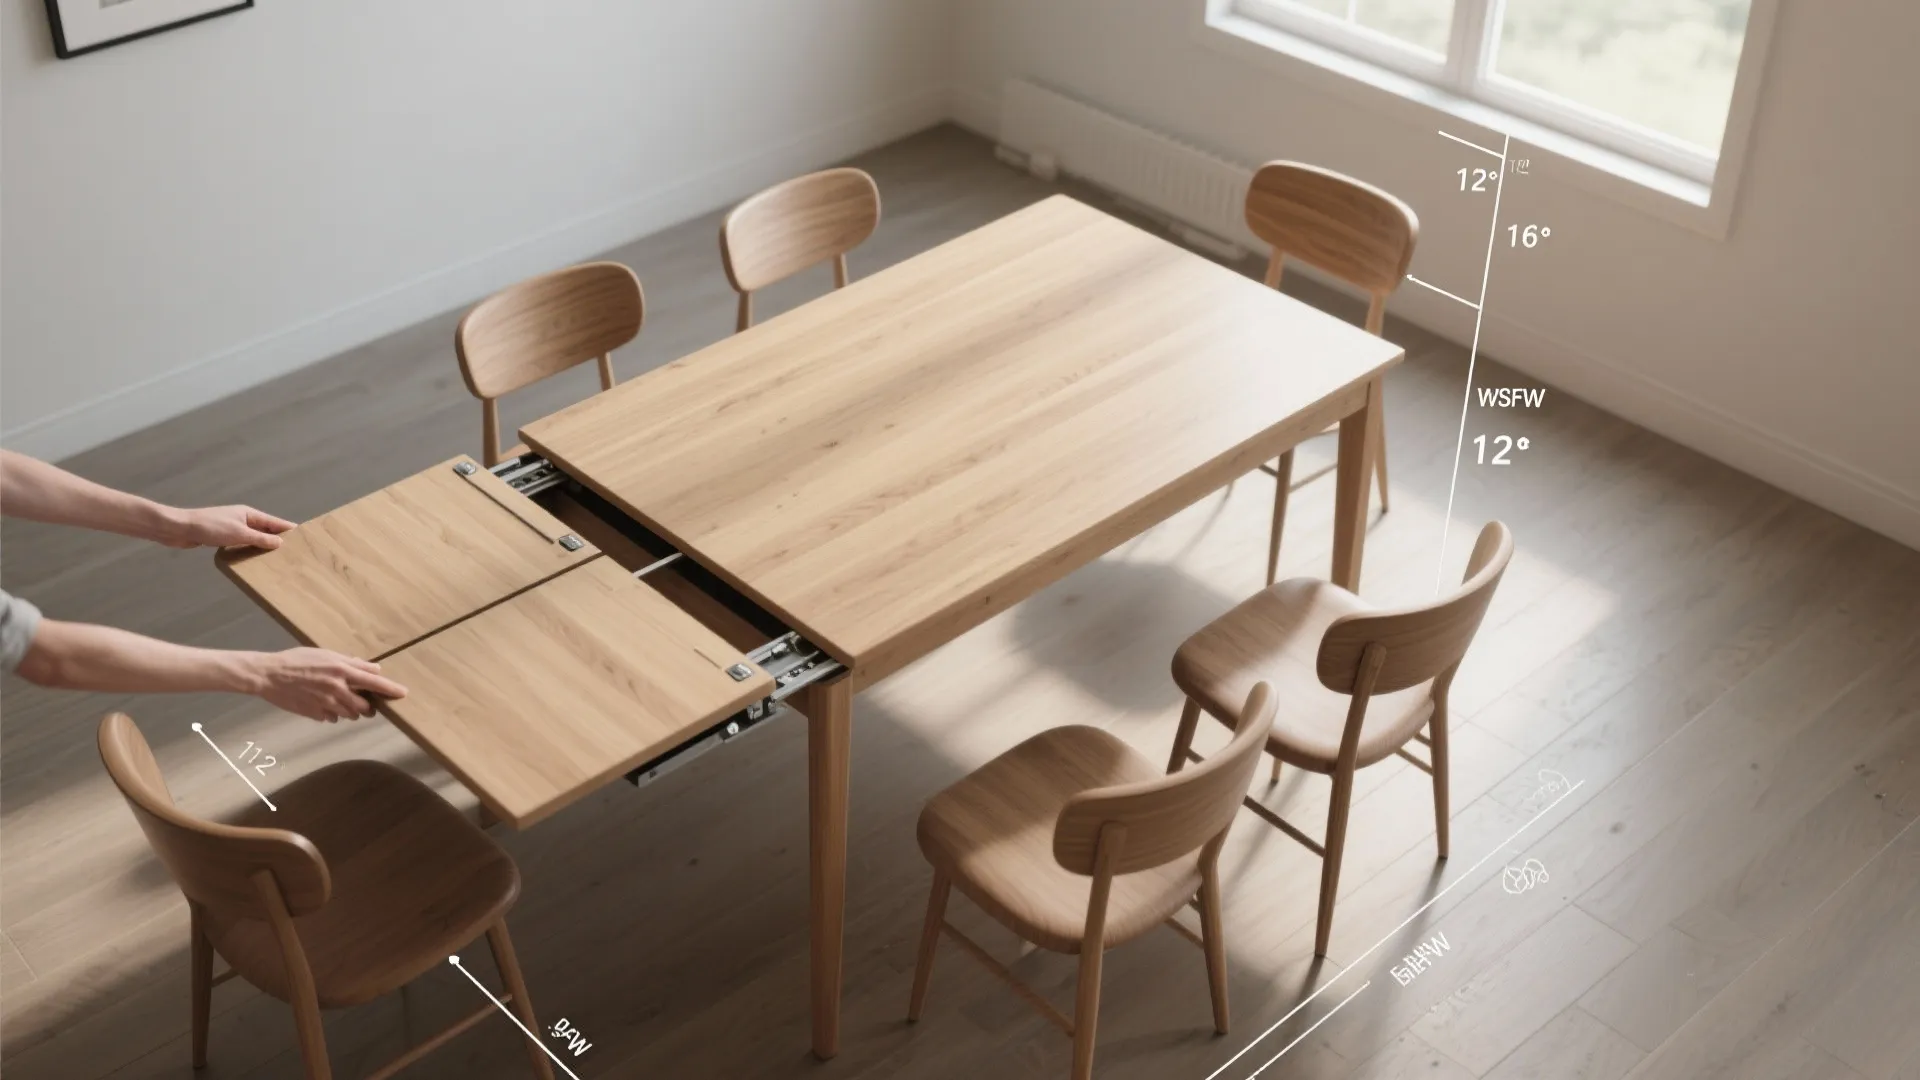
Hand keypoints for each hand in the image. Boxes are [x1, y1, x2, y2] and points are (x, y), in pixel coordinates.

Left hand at [163, 505, 295, 549]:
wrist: (179, 528)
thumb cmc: (209, 527)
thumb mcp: (238, 533)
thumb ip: (260, 538)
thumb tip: (280, 542)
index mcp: (249, 514)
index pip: (275, 522)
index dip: (289, 529)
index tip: (304, 537)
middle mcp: (242, 519)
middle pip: (266, 530)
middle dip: (278, 540)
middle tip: (292, 553)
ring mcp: (232, 528)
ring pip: (253, 538)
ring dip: (262, 547)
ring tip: (276, 559)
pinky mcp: (222, 537)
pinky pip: (241, 544)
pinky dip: (248, 550)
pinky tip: (252, 560)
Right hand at [243, 648, 407, 722]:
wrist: (269, 675)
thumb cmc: (297, 660)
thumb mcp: (326, 654)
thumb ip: (352, 662)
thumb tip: (374, 669)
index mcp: (342, 671)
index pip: (374, 683)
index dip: (391, 690)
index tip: (403, 694)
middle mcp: (337, 689)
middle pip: (366, 707)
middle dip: (367, 705)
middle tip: (362, 699)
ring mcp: (326, 704)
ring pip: (351, 715)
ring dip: (351, 710)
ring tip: (338, 698)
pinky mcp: (316, 714)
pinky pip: (333, 718)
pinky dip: (333, 713)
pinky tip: (322, 703)